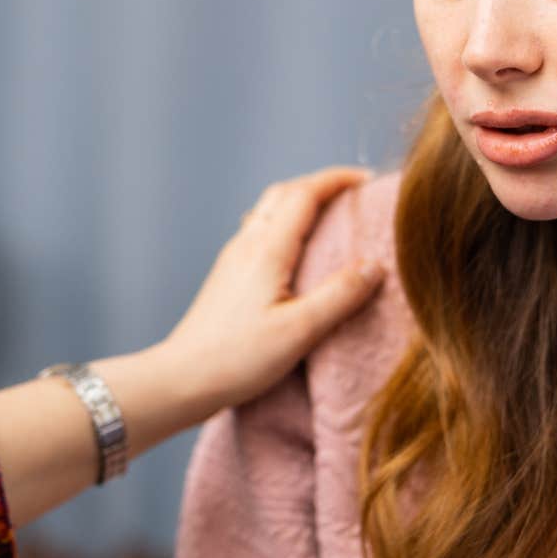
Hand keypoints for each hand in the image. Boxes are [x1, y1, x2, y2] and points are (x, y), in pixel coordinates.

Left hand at [154, 166, 383, 412]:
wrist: (181, 378)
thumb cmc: (239, 358)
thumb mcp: (299, 330)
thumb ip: (339, 295)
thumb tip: (374, 266)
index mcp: (267, 250)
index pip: (304, 194)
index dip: (337, 180)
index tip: (368, 180)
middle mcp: (247, 244)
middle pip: (284, 193)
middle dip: (321, 184)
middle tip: (354, 193)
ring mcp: (233, 258)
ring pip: (269, 210)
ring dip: (301, 201)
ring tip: (331, 216)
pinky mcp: (227, 275)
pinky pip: (260, 230)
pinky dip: (285, 223)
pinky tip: (296, 249)